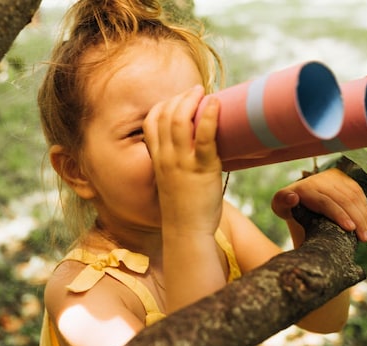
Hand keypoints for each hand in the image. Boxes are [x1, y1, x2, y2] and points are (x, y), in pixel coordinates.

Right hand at [142, 85, 222, 235]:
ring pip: (179, 121)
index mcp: (157, 160)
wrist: (186, 233)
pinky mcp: (201, 169)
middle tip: (195, 91)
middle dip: (179, 98)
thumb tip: (196, 150)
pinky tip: (215, 104)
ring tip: (203, 93)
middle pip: (164, 115)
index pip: (151, 122)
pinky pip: (203, 136)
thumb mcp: (172, 182)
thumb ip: (177, 164)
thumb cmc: (184, 209)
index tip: (179, 100)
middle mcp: (165, 158)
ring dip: (191, 101)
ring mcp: (181, 163)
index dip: (164, 105)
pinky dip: (209, 116)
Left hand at [271, 168, 366, 241]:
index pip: (326, 201)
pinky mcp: (345, 179)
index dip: (339, 214)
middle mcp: (321, 179)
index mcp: (305, 186)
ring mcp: (334, 178)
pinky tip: (366, 225)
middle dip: (356, 219)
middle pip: (344, 199)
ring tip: (366, 236)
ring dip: (363, 216)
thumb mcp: (280, 207)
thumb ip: (281, 203)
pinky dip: (364, 210)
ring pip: (354, 196)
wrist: (300, 197)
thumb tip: (292, 197)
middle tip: (363, 238)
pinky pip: (359, 193)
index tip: (349, 228)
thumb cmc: (289, 207)